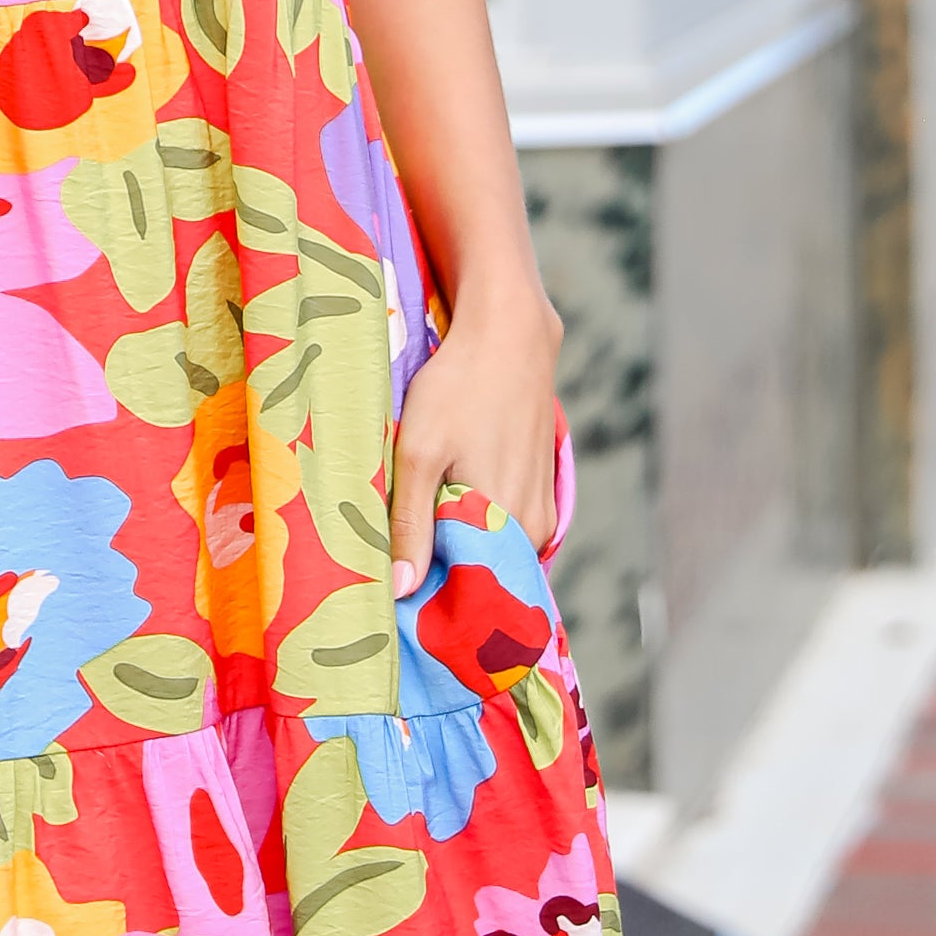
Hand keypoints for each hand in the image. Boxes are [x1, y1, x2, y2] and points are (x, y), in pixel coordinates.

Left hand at [387, 297, 563, 586]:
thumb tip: (402, 590)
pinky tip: (446, 505)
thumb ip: (410, 524)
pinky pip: (506, 531)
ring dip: (456, 549)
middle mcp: (534, 530)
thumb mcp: (418, 453)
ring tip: (417, 532)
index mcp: (505, 526)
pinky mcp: (541, 493)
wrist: (509, 336)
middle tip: (395, 565)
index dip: (427, 598)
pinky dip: (476, 528)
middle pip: (481, 576)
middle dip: (441, 576)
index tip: (393, 596)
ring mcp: (543, 512)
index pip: (466, 593)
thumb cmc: (458, 389)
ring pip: (492, 553)